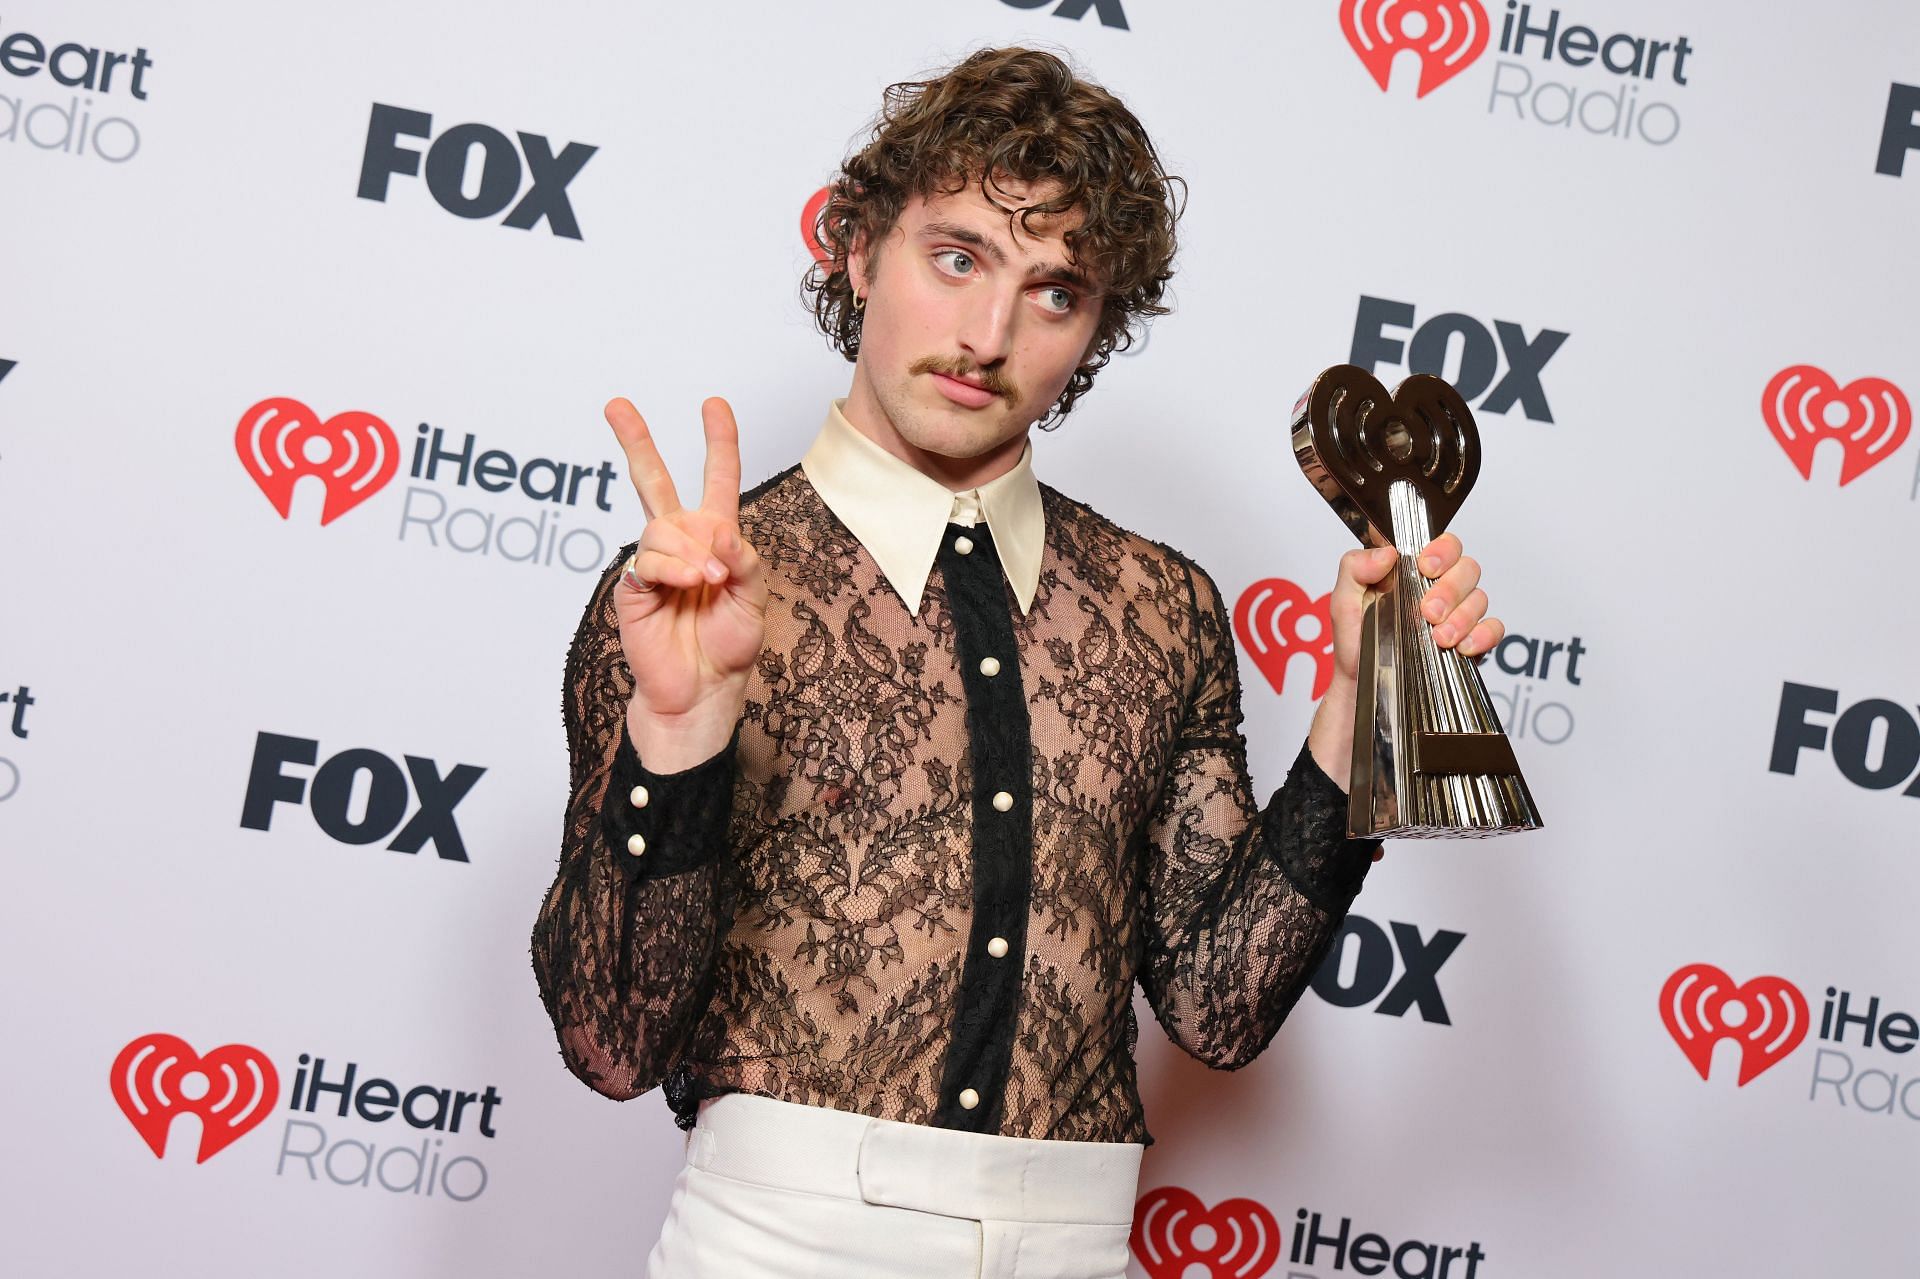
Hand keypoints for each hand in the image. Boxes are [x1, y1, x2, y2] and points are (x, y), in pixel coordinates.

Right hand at [605, 397, 766, 767]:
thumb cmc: (730, 645)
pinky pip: (649, 561)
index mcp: (715, 536)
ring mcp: (654, 563)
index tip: (714, 405)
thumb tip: (716, 527)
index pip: (717, 480)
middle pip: (655, 481)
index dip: (719, 442)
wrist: (704, 691)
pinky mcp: (634, 588)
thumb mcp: (754, 597)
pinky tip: (688, 584)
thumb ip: (743, 557)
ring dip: (692, 550)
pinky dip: (673, 568)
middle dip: (636, 441)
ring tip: (709, 581)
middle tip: (616, 404)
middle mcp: (681, 542)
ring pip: (664, 526)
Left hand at [1308, 533, 1503, 835]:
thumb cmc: (1356, 642)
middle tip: (1428, 611)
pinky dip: (1483, 636)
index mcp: (1412, 573)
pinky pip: (1494, 629)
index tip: (1425, 566)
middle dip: (1450, 589)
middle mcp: (1439, 590)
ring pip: (1480, 599)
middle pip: (1468, 569)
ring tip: (1438, 636)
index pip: (1444, 545)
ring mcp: (1458, 616)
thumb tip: (1386, 553)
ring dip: (1462, 616)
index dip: (1442, 550)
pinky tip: (1462, 648)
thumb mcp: (1343, 602)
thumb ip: (1355, 568)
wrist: (1362, 686)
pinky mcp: (1470, 643)